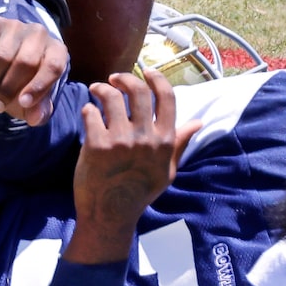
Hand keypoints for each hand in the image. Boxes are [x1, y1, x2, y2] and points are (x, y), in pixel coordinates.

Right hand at [0, 0, 68, 124]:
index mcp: (56, 51)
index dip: (39, 86)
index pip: (53, 66)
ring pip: (2, 56)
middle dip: (8, 89)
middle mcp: (39, 33)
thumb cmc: (25, 81)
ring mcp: (15, 26)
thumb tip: (34, 118)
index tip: (23, 104)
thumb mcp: (36, 98)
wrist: (2, 59)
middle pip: (25, 62)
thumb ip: (39, 110)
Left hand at [64, 72, 197, 265]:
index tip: (147, 71)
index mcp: (164, 141)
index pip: (167, 98)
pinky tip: (88, 114)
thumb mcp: (167, 170)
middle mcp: (144, 138)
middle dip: (125, 78)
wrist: (110, 214)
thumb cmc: (140, 191)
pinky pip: (90, 113)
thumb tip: (198, 123)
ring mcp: (120, 141)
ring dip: (100, 89)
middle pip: (138, 91)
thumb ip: (179, 143)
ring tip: (95, 90)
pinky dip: (88, 109)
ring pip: (110, 97)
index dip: (157, 79)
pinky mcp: (96, 146)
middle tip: (114, 78)